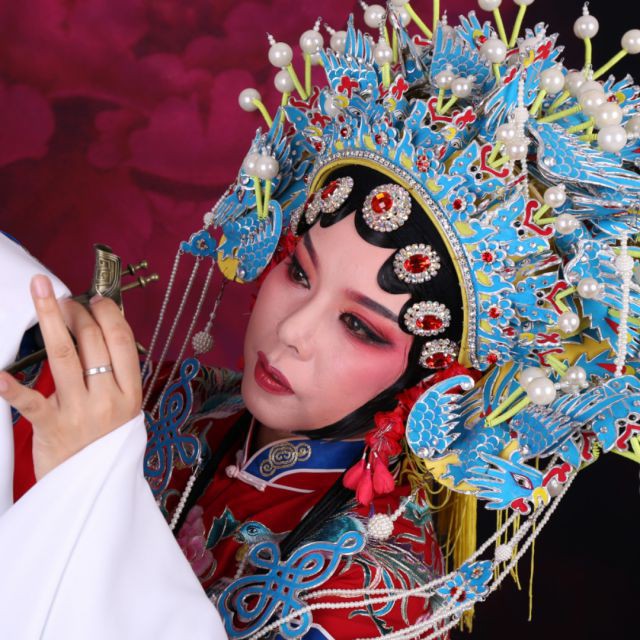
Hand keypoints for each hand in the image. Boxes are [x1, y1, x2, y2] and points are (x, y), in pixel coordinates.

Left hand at [0, 274, 141, 479]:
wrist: (90, 490)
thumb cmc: (104, 445)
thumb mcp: (124, 411)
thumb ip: (115, 378)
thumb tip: (99, 334)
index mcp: (130, 393)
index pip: (122, 341)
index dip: (108, 314)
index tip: (96, 298)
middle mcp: (109, 399)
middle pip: (92, 341)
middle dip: (76, 311)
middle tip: (62, 297)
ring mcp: (80, 413)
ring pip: (64, 356)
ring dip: (51, 319)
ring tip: (42, 295)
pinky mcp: (51, 427)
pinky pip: (30, 402)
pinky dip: (12, 387)